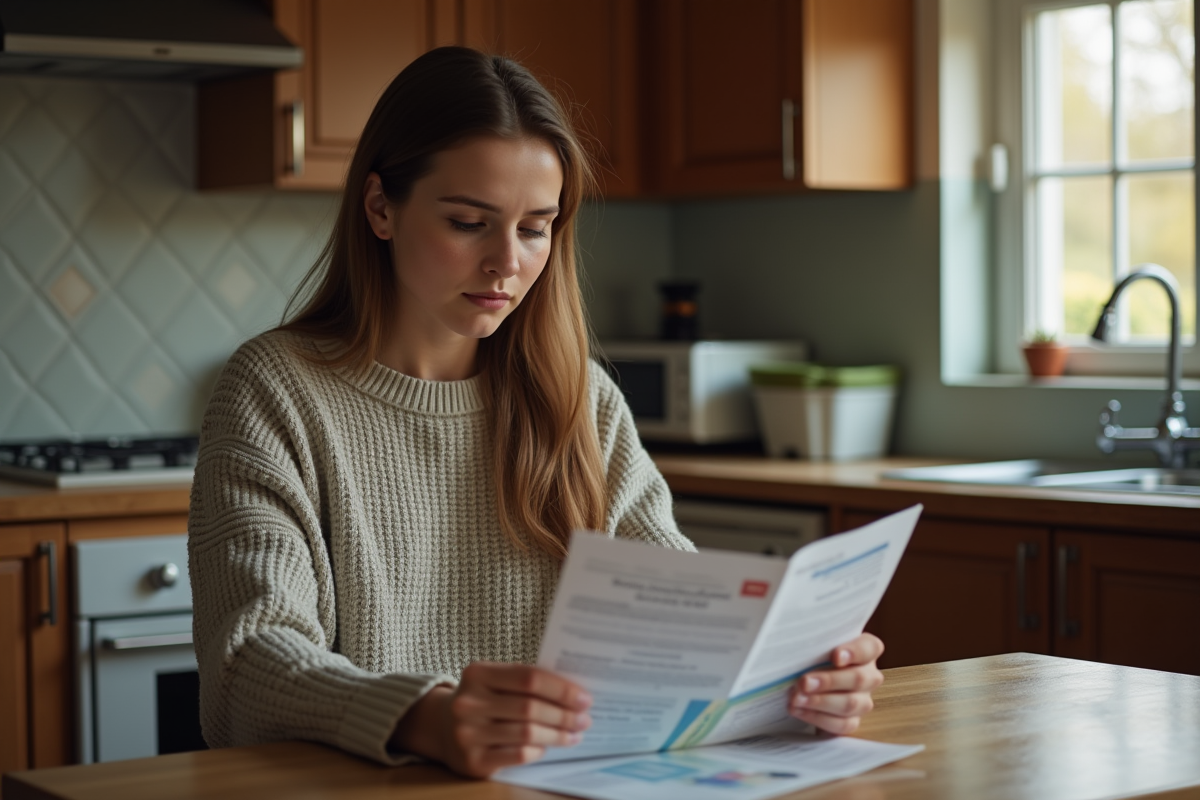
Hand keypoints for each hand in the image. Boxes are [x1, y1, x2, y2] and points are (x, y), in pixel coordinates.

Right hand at [390, 662, 592, 777]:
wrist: (441, 727)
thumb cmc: (482, 699)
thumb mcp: (494, 681)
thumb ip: (525, 681)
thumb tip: (573, 694)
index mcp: (477, 674)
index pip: (528, 677)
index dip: (560, 689)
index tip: (584, 697)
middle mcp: (468, 703)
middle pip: (530, 707)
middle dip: (564, 714)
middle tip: (584, 718)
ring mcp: (468, 733)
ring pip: (527, 733)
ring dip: (557, 735)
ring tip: (574, 734)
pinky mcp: (473, 761)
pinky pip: (517, 755)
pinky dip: (538, 750)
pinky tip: (547, 747)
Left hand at [788, 633, 883, 734]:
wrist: (805, 683)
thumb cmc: (812, 657)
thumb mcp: (815, 647)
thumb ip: (815, 644)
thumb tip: (795, 646)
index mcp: (865, 650)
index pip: (869, 647)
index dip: (854, 652)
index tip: (836, 656)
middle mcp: (869, 676)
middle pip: (859, 679)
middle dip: (829, 681)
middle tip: (804, 682)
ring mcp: (863, 700)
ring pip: (850, 704)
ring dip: (820, 702)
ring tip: (796, 699)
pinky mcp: (853, 720)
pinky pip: (842, 724)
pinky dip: (817, 717)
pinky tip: (799, 710)